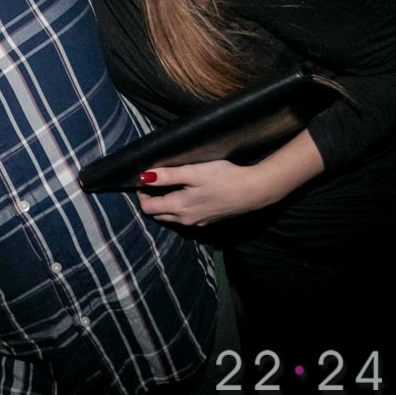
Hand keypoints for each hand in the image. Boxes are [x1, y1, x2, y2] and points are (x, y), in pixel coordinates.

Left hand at [137, 132, 323, 225]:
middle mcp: (186, 220)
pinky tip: (187, 195)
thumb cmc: (223, 177)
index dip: (141, 194)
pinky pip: (186, 218)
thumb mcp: (193, 172)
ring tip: (168, 187)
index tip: (142, 180)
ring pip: (172, 217)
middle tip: (152, 183)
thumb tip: (143, 177)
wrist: (254, 191)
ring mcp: (198, 222)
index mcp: (179, 207)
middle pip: (158, 214)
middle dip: (151, 200)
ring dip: (165, 205)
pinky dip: (179, 208)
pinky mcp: (209, 221)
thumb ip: (168, 176)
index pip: (148, 208)